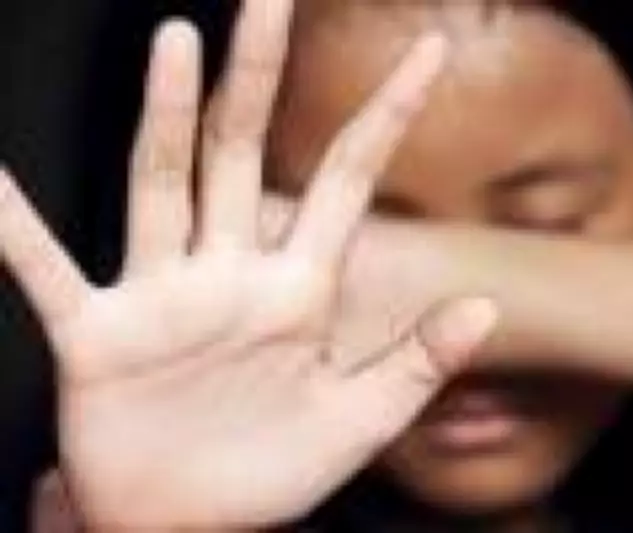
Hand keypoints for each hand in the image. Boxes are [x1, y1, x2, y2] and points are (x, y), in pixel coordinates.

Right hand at [0, 1, 496, 528]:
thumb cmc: (275, 474)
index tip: (430, 50)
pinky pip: (50, 273)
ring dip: (166, 117)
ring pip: (163, 187)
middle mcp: (231, 274)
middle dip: (259, 78)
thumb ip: (417, 363)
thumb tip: (484, 308)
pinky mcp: (100, 337)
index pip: (347, 179)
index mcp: (300, 288)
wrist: (195, 527)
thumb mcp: (361, 421)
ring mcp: (164, 298)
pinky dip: (16, 231)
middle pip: (244, 154)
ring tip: (176, 45)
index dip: (387, 114)